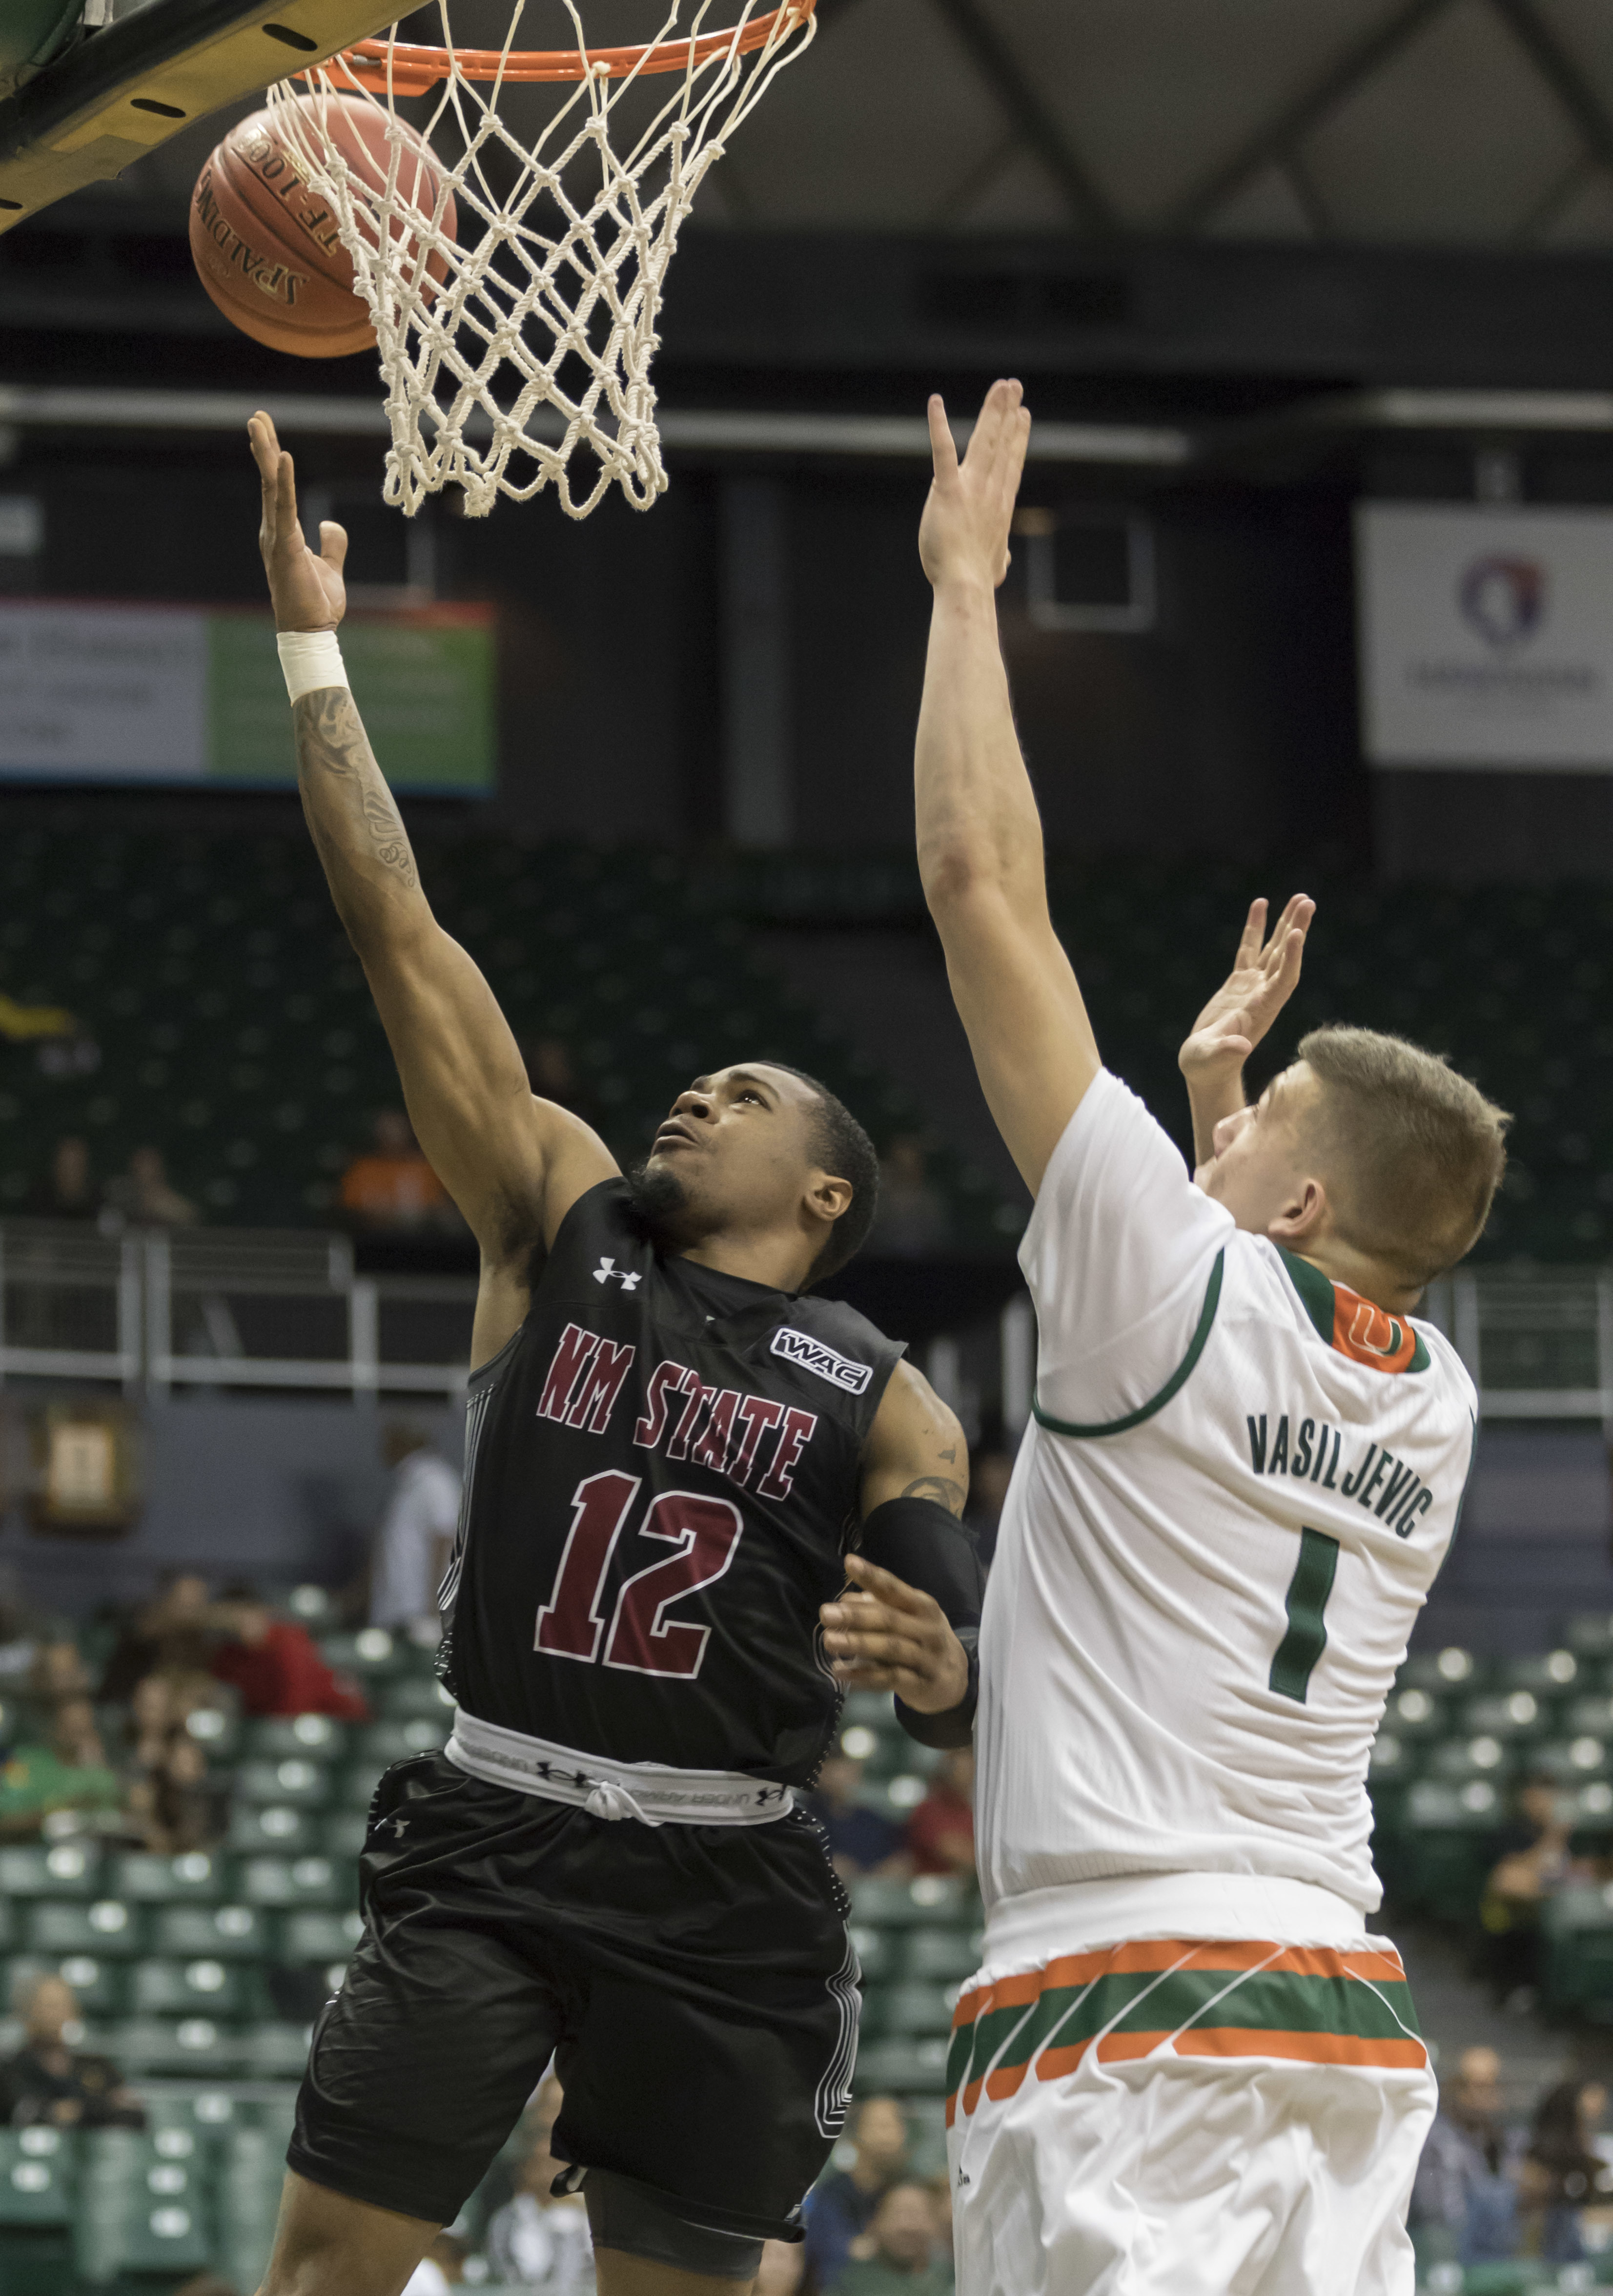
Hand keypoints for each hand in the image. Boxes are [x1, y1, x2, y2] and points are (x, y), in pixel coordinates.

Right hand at [247, 410, 347, 632]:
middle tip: (257, 416)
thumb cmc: (316, 604)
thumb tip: (329, 522)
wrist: (311, 631)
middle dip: (263, 447)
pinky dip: (283, 481)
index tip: (267, 434)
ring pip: (270, 487)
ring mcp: (276, 537)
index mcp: (283, 533)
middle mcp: (274, 531)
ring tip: (258, 423)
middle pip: (268, 481)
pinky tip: (282, 456)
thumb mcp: (329, 567)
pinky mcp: (285, 546)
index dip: (272, 461)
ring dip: (265, 453)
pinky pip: (284, 506)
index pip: (276, 490)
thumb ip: (331, 543)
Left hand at [819, 1553, 969, 1713]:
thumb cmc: (923, 1640)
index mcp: (922, 1606)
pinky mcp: (921, 1685)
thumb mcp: (910, 1619)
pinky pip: (890, 1679)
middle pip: (890, 1619)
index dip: (873, 1576)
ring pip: (891, 1648)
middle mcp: (927, 1629)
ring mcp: (927, 1658)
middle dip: (856, 1616)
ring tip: (829, 1640)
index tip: (849, 1563)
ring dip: (858, 1644)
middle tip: (825, 1613)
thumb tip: (845, 1599)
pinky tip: (839, 1673)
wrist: (957, 1681)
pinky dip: (863, 1676)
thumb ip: (879, 1607)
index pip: (895, 1589)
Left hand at [918, 378, 1030, 593]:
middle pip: (1002, 444)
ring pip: (984, 440)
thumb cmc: (977, 580)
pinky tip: (935, 402)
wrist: (966, 585)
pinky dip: (939, 425)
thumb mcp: (995, 567)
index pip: (1011, 463)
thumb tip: (1003, 562)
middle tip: (1014, 386)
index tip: (1023, 415)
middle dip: (1008, 413)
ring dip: (992, 410)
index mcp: (1000, 505)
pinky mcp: (948, 490)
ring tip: (1001, 386)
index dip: (1017, 437)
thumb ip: (998, 557)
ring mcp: (971, 488)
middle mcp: (991, 490)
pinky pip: (943, 451)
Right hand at [1178, 894, 1312, 1091]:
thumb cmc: (1207, 1066)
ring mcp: (1253, 988)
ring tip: (1300, 898)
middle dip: (1297, 929)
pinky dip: (1256, 928)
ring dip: (1286, 924)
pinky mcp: (1238, 983)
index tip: (1297, 933)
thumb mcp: (1212, 1058)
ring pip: (1273, 949)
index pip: (1284, 980)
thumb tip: (1241, 1045)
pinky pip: (1249, 949)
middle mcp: (1263, 996)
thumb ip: (1225, 1050)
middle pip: (1285, 958)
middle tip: (1308, 902)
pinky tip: (1260, 904)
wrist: (1205, 1067)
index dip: (1292, 957)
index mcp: (1261, 1011)